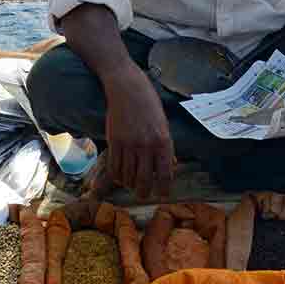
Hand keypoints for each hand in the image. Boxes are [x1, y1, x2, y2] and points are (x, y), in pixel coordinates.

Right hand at [102, 70, 176, 198]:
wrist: (126, 88)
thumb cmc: (148, 104)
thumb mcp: (163, 125)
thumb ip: (166, 148)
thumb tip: (171, 167)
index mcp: (162, 141)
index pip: (164, 174)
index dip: (163, 189)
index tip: (162, 195)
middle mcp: (145, 145)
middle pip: (143, 180)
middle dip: (144, 192)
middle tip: (144, 195)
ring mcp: (128, 144)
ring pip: (127, 176)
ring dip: (130, 185)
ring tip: (132, 185)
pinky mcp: (113, 141)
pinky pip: (114, 167)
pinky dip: (117, 176)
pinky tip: (121, 176)